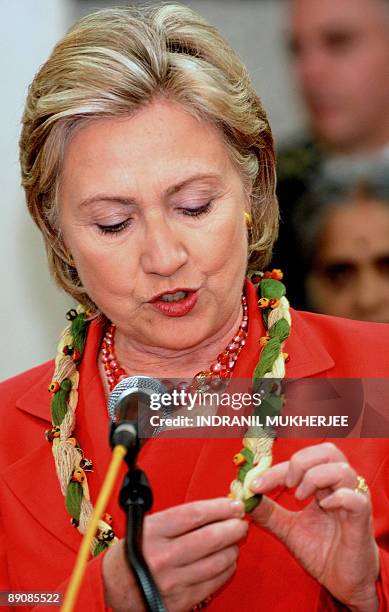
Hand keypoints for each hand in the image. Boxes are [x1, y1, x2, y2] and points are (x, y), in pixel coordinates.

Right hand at [103, 497, 247, 610]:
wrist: (114, 588)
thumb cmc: (132, 552)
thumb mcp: (146, 526)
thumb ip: (177, 518)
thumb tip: (213, 509)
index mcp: (153, 532)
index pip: (195, 514)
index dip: (219, 507)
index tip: (233, 504)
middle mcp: (163, 556)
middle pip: (210, 538)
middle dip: (232, 527)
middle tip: (241, 522)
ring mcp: (172, 580)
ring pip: (215, 562)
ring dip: (232, 549)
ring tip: (235, 541)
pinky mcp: (180, 600)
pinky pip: (212, 583)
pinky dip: (225, 570)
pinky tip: (227, 561)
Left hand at [250, 442, 378, 610]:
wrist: (342, 583)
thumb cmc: (321, 551)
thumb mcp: (288, 529)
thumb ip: (269, 512)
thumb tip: (245, 499)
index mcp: (325, 483)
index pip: (301, 461)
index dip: (274, 469)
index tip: (254, 485)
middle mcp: (342, 485)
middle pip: (327, 451)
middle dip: (300, 462)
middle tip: (286, 484)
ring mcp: (355, 499)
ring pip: (341, 469)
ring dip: (314, 478)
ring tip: (299, 497)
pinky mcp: (362, 519)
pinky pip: (355, 498)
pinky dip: (337, 497)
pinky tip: (323, 507)